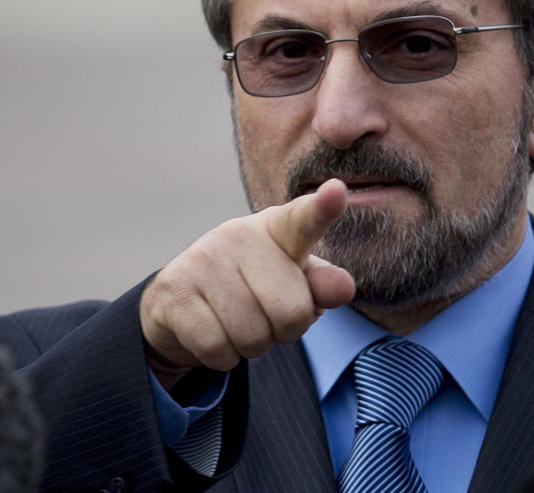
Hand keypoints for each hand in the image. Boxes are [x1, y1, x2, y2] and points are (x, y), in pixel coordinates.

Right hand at [139, 179, 355, 380]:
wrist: (182, 302)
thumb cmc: (254, 287)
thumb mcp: (294, 282)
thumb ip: (321, 285)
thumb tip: (344, 287)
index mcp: (278, 227)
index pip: (305, 219)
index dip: (323, 209)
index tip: (337, 192)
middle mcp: (238, 234)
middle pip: (292, 312)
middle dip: (285, 330)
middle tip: (266, 314)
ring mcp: (202, 260)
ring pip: (253, 337)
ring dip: (253, 346)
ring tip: (238, 322)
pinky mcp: (173, 292)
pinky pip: (218, 350)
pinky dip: (223, 357)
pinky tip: (214, 332)